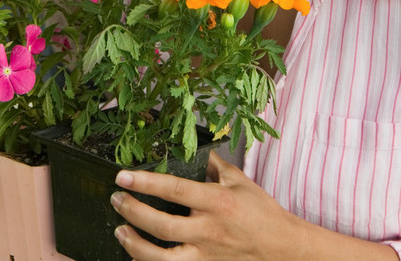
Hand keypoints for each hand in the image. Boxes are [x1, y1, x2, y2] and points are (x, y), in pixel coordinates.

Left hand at [110, 151, 301, 260]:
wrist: (284, 249)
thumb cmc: (262, 213)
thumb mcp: (240, 180)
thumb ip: (214, 165)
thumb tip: (196, 150)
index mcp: (216, 201)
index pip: (174, 189)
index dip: (145, 182)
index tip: (123, 177)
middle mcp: (209, 230)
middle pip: (161, 225)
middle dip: (132, 212)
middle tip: (116, 200)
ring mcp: (207, 256)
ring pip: (162, 258)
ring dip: (136, 246)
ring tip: (121, 231)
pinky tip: (139, 256)